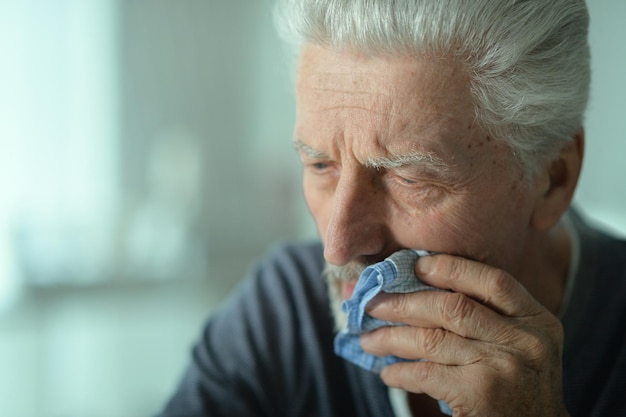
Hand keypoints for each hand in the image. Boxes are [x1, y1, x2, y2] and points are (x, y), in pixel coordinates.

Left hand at [360, 254, 569, 416]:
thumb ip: (485, 318)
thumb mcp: (519, 346)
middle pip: (452, 307)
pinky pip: (427, 373)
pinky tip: (389, 373)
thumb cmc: (518, 389)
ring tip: (368, 339)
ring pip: (431, 339)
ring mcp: (504, 365)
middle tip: (372, 304)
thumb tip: (417, 287)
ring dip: (391, 338)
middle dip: (404, 303)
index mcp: (537, 320)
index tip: (416, 265)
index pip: (493, 281)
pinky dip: (402, 372)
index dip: (451, 268)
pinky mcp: (481, 393)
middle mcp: (526, 340)